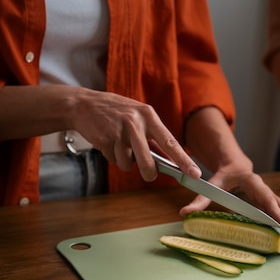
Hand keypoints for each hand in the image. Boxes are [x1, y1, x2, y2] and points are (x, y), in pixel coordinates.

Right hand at [70, 88, 200, 180]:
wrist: (84, 104)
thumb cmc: (116, 113)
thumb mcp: (138, 117)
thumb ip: (153, 138)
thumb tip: (170, 162)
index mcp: (149, 116)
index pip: (171, 142)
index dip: (184, 160)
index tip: (195, 173)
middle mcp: (135, 122)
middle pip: (148, 161)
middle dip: (149, 173)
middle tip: (150, 175)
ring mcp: (119, 131)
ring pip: (128, 164)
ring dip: (124, 161)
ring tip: (118, 145)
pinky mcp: (104, 139)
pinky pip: (113, 160)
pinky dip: (111, 156)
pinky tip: (107, 142)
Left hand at [179, 170, 279, 250]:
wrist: (233, 166)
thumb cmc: (224, 175)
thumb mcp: (212, 184)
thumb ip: (200, 199)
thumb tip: (184, 213)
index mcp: (254, 183)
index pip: (269, 200)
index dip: (277, 215)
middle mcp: (265, 190)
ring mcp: (268, 197)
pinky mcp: (267, 204)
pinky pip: (278, 216)